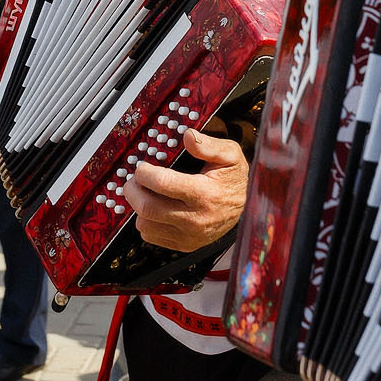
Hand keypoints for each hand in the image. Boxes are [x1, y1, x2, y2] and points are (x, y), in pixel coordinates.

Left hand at [124, 128, 248, 251]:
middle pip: (148, 207)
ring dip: (138, 207)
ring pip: (145, 225)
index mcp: (205, 194)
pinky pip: (151, 236)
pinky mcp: (185, 245)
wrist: (247, 209)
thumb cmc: (233, 179)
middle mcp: (195, 219)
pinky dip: (147, 221)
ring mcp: (189, 235)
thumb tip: (188, 136)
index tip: (142, 167)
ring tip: (145, 193)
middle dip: (133, 190)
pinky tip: (155, 208)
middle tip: (134, 179)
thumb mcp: (230, 155)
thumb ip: (209, 145)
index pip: (163, 184)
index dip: (145, 173)